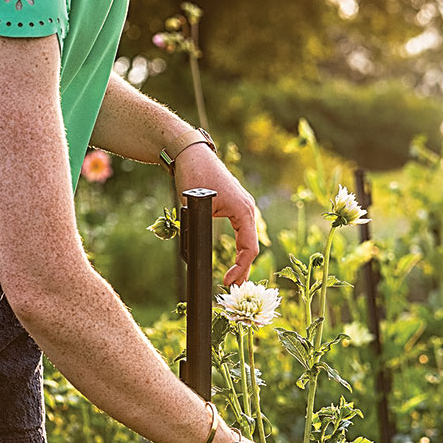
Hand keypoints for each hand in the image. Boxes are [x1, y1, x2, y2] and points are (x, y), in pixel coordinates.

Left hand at [173, 143, 258, 286]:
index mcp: (243, 210)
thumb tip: (196, 256)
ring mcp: (242, 206)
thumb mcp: (196, 206)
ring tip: (235, 278)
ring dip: (243, 259)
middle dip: (243, 269)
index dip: (239, 269)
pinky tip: (235, 258)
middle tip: (233, 289)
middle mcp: (247, 209)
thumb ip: (199, 230)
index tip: (226, 282)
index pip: (249, 248)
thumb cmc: (194, 176)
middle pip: (251, 246)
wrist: (191, 153)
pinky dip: (240, 247)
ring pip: (248, 239)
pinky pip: (243, 230)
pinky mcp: (234, 205)